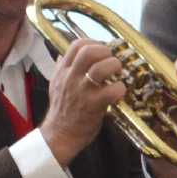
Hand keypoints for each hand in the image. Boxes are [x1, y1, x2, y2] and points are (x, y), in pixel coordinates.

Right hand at [42, 36, 122, 165]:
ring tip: (118, 73)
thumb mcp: (56, 84)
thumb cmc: (62, 110)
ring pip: (100, 68)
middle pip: (88, 51)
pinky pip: (112, 90)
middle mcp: (71, 78)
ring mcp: (82, 91)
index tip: (101, 51)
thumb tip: (63, 55)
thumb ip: (61, 68)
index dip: (93, 42)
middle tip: (111, 60)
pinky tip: (120, 91)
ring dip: (114, 66)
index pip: (76, 45)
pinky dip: (120, 88)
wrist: (60, 135)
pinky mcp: (93, 105)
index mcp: (63, 71)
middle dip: (105, 51)